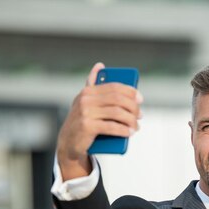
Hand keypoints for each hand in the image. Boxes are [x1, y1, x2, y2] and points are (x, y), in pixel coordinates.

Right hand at [56, 62, 142, 180]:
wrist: (68, 143)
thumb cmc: (82, 122)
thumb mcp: (85, 102)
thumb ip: (92, 85)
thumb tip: (100, 65)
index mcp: (88, 91)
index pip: (114, 87)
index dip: (130, 92)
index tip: (140, 99)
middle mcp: (85, 99)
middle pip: (117, 99)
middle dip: (132, 107)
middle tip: (140, 115)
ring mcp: (85, 113)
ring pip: (116, 113)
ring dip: (130, 120)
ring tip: (136, 126)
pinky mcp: (87, 127)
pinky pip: (111, 127)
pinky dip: (123, 130)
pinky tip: (129, 132)